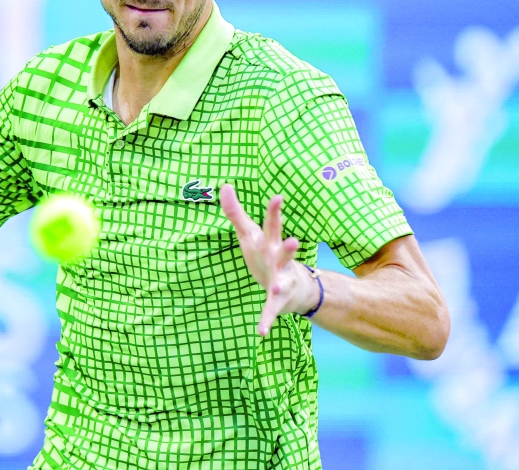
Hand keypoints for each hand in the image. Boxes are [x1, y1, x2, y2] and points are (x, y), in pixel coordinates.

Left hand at [220, 184, 318, 335]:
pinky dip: (266, 321)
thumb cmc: (266, 256)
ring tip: (276, 289)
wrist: (293, 290)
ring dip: (279, 285)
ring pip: (281, 282)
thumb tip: (224, 185)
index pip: (273, 225)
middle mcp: (280, 261)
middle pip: (284, 252)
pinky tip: (260, 332)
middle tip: (295, 240)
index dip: (275, 212)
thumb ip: (235, 211)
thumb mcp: (249, 234)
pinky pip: (270, 311)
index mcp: (271, 243)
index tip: (278, 197)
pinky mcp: (277, 301)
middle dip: (290, 247)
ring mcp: (281, 281)